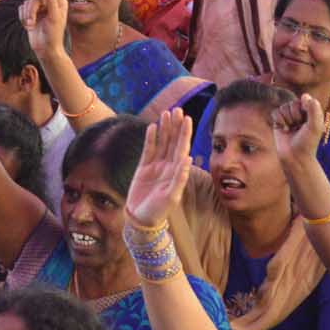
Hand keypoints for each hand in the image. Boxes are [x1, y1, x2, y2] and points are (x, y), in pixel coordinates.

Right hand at [20, 0, 69, 63]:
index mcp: (59, 1)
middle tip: (32, 20)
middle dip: (32, 7)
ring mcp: (39, 8)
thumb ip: (50, 0)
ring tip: (30, 26)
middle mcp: (49, 3)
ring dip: (27, 15)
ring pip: (27, 2)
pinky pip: (21, 8)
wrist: (45, 49)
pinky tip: (28, 26)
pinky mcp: (30, 14)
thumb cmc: (53, 34)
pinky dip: (22, 18)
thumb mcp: (54, 17)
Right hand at [124, 109, 192, 226]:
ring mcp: (156, 166)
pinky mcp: (144, 168)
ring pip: (162, 143)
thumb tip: (188, 159)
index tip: (187, 118)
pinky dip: (151, 138)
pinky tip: (153, 126)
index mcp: (177, 171)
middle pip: (173, 142)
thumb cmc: (158, 211)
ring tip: (166, 113)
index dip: (184, 133)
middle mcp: (168, 166)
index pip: (182, 148)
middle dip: (176, 126)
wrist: (141, 220)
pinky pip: (149, 149)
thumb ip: (180, 178)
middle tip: (178, 110)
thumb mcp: (172, 197)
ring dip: (165, 128)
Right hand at [269, 92, 326, 162]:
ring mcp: (289, 116)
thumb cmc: (307, 143)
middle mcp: (300, 112)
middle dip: (294, 116)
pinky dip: (279, 121)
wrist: (295, 158)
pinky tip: (284, 130)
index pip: (304, 100)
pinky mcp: (278, 121)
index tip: (305, 122)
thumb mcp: (315, 126)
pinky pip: (275, 112)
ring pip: (283, 107)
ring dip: (287, 119)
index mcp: (310, 112)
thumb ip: (314, 110)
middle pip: (292, 103)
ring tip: (291, 129)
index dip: (303, 110)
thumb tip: (305, 95)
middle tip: (298, 127)